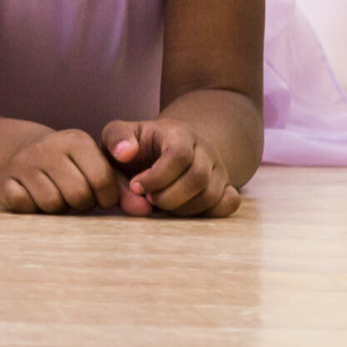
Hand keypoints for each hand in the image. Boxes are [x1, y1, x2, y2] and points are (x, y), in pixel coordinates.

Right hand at [0, 126, 124, 213]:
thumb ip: (122, 189)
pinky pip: (24, 205)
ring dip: (57, 208)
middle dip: (81, 204)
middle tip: (75, 196)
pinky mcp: (3, 179)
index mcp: (76, 140)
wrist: (20, 151)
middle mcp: (48, 147)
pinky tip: (32, 197)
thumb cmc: (69, 166)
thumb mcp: (97, 168)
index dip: (106, 197)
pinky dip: (31, 207)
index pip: (103, 182)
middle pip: (78, 196)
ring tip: (55, 195)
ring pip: (51, 204)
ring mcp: (23, 162)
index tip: (99, 195)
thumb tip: (145, 210)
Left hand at [102, 119, 243, 217]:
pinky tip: (184, 210)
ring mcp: (218, 169)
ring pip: (212, 194)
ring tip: (162, 205)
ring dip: (183, 208)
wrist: (156, 152)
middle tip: (148, 200)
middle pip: (198, 178)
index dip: (156, 177)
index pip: (179, 156)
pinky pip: (230, 203)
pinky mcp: (226, 186)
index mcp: (179, 133)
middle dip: (169, 197)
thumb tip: (126, 153)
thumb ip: (116, 138)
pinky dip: (209, 212)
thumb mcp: (118, 134)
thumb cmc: (134, 146)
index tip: (135, 187)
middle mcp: (204, 150)